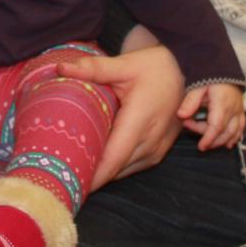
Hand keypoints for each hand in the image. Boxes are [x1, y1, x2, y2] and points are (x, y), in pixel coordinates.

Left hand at [57, 45, 184, 189]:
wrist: (185, 71)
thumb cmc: (154, 67)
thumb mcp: (124, 64)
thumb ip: (93, 68)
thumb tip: (61, 68)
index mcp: (140, 120)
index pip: (113, 159)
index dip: (91, 175)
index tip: (67, 182)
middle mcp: (150, 141)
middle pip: (115, 169)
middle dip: (89, 175)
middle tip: (60, 174)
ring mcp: (156, 149)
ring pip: (122, 171)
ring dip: (101, 172)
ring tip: (72, 169)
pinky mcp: (157, 152)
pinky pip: (131, 167)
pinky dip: (114, 167)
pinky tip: (95, 161)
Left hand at [177, 82, 243, 149]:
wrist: (222, 65)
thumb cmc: (208, 76)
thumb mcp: (197, 85)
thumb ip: (190, 101)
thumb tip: (181, 116)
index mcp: (222, 103)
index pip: (217, 126)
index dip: (208, 138)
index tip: (200, 147)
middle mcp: (233, 108)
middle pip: (224, 132)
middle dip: (210, 139)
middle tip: (194, 134)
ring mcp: (239, 109)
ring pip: (234, 132)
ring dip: (222, 140)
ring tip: (209, 144)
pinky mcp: (241, 109)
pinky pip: (241, 127)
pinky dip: (235, 137)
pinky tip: (228, 144)